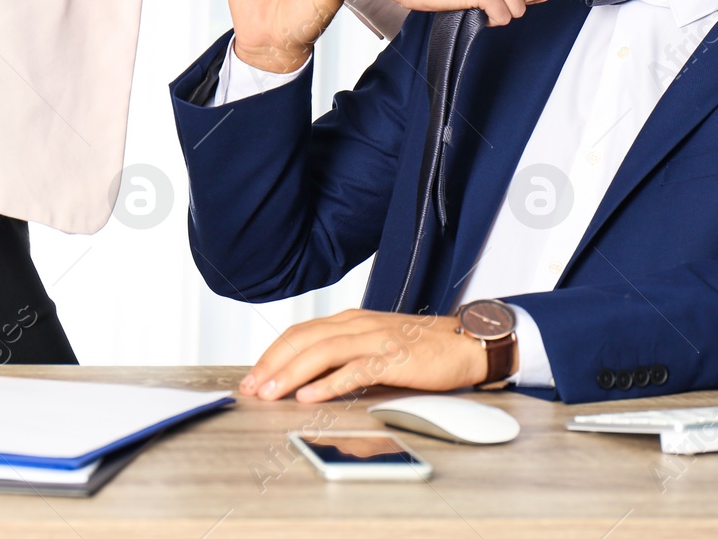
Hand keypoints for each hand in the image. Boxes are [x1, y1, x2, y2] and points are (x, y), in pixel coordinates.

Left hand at [239, 310, 498, 402]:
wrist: (466, 343)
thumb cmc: (422, 348)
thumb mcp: (376, 344)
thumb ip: (346, 354)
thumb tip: (309, 375)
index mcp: (351, 320)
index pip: (301, 332)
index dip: (273, 353)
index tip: (253, 375)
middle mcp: (358, 325)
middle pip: (303, 339)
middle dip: (272, 364)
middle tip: (251, 387)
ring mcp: (376, 340)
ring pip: (322, 352)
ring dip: (291, 374)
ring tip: (271, 393)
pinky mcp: (393, 358)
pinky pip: (354, 370)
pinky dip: (328, 384)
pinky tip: (310, 396)